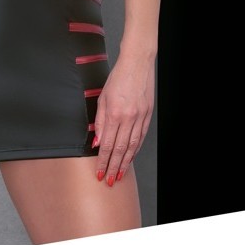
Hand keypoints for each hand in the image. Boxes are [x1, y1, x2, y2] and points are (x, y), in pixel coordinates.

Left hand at [93, 52, 154, 185]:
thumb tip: (96, 141)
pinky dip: (135, 150)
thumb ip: (99, 121)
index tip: (99, 172)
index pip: (107, 144)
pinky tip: (130, 158)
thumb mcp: (102, 97)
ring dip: (125, 163)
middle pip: (120, 149)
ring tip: (120, 175)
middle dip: (113, 167)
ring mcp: (140, 117)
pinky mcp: (147, 115)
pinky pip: (141, 137)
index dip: (103, 161)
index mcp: (114, 113)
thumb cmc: (118, 78)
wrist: (137, 64)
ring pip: (132, 146)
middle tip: (109, 180)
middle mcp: (128, 117)